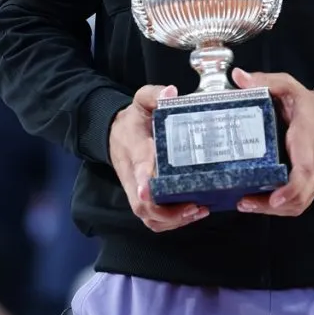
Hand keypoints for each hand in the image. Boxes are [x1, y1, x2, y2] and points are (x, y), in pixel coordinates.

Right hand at [108, 85, 209, 231]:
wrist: (114, 133)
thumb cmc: (134, 118)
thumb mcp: (142, 100)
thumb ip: (155, 94)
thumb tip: (172, 92)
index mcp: (134, 149)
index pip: (138, 167)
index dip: (143, 181)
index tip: (147, 188)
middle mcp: (133, 175)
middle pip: (143, 205)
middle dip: (167, 212)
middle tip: (195, 205)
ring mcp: (137, 190)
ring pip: (148, 217)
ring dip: (173, 221)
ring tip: (199, 211)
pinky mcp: (142, 198)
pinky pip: (153, 219)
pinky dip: (171, 223)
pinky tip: (193, 214)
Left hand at [233, 69, 313, 217]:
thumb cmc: (312, 105)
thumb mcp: (289, 87)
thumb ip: (265, 81)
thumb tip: (238, 77)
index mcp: (307, 142)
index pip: (304, 173)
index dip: (290, 190)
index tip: (273, 198)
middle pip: (299, 198)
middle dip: (271, 206)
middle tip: (244, 202)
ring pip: (300, 205)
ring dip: (275, 210)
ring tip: (248, 204)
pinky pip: (302, 202)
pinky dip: (283, 207)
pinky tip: (263, 203)